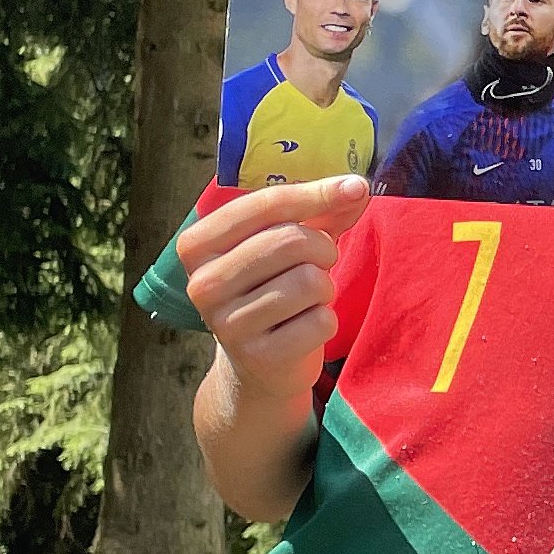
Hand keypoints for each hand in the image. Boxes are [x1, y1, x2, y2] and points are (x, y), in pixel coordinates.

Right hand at [180, 175, 369, 407]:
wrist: (260, 366)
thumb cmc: (272, 288)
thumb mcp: (284, 245)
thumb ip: (318, 212)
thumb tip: (356, 188)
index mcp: (198, 245)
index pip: (264, 205)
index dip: (315, 194)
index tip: (355, 187)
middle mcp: (203, 284)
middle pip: (290, 241)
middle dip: (323, 247)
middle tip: (321, 262)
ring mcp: (227, 324)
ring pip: (309, 281)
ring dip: (324, 287)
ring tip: (308, 299)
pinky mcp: (258, 357)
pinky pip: (320, 321)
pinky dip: (326, 321)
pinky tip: (304, 328)